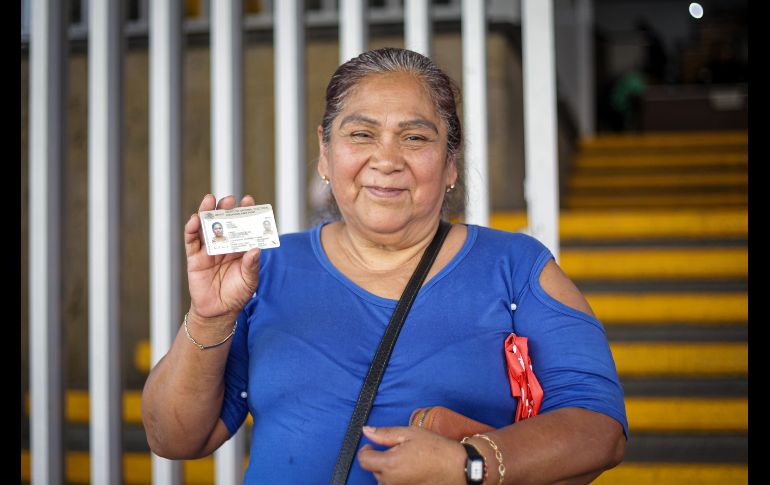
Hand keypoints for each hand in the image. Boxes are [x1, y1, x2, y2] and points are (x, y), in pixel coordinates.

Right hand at [184, 194, 260, 319]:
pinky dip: (192, 229)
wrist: (218, 311)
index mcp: (240, 247)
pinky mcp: (194, 258)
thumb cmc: (237, 294)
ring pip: (206, 227)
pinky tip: (195, 220)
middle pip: (224, 221)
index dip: (245, 212)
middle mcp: (224, 244)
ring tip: (210, 200)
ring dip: (207, 212)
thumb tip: (255, 249)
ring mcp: (208, 249)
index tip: (249, 200)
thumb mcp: (249, 280)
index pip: (243, 225)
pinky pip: (191, 241)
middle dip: (226, 208)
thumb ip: (251, 265)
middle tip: (229, 199)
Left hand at [357, 426, 466, 484]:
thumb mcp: (410, 433)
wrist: (458, 468)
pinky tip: (412, 470)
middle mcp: (391, 481)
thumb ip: (385, 433)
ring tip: (408, 460)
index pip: (364, 459)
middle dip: (381, 458)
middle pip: (374, 469)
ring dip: (389, 470)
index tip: (373, 445)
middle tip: (399, 449)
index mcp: (389, 464)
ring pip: (384, 479)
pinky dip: (398, 478)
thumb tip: (366, 430)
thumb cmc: (436, 449)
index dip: (367, 449)